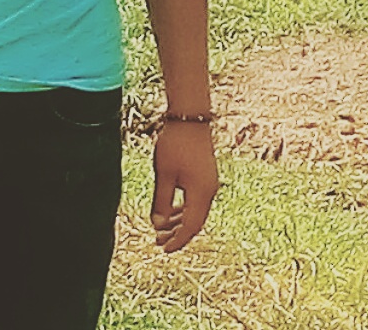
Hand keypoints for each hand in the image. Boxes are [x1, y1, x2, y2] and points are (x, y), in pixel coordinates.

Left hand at [150, 121, 217, 252]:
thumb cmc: (175, 145)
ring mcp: (209, 183)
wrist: (190, 119)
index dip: (177, 240)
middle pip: (195, 222)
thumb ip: (162, 201)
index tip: (163, 248)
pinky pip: (196, 200)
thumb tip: (158, 225)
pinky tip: (171, 212)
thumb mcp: (164, 174)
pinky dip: (183, 209)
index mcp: (201, 194)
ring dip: (179, 222)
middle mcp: (209, 191)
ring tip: (161, 229)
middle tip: (158, 241)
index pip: (191, 227)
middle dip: (177, 234)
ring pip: (195, 211)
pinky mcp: (205, 176)